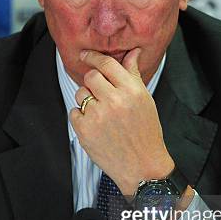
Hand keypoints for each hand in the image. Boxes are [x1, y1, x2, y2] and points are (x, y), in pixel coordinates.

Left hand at [69, 48, 174, 195]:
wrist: (143, 167)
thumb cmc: (146, 133)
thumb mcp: (145, 100)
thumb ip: (133, 75)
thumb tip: (132, 52)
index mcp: (131, 90)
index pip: (107, 64)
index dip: (94, 56)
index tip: (86, 55)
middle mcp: (114, 101)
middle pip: (91, 76)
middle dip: (93, 82)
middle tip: (101, 94)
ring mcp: (98, 116)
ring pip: (81, 94)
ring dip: (88, 100)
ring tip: (102, 115)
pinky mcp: (85, 130)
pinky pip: (74, 112)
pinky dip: (82, 118)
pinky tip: (97, 127)